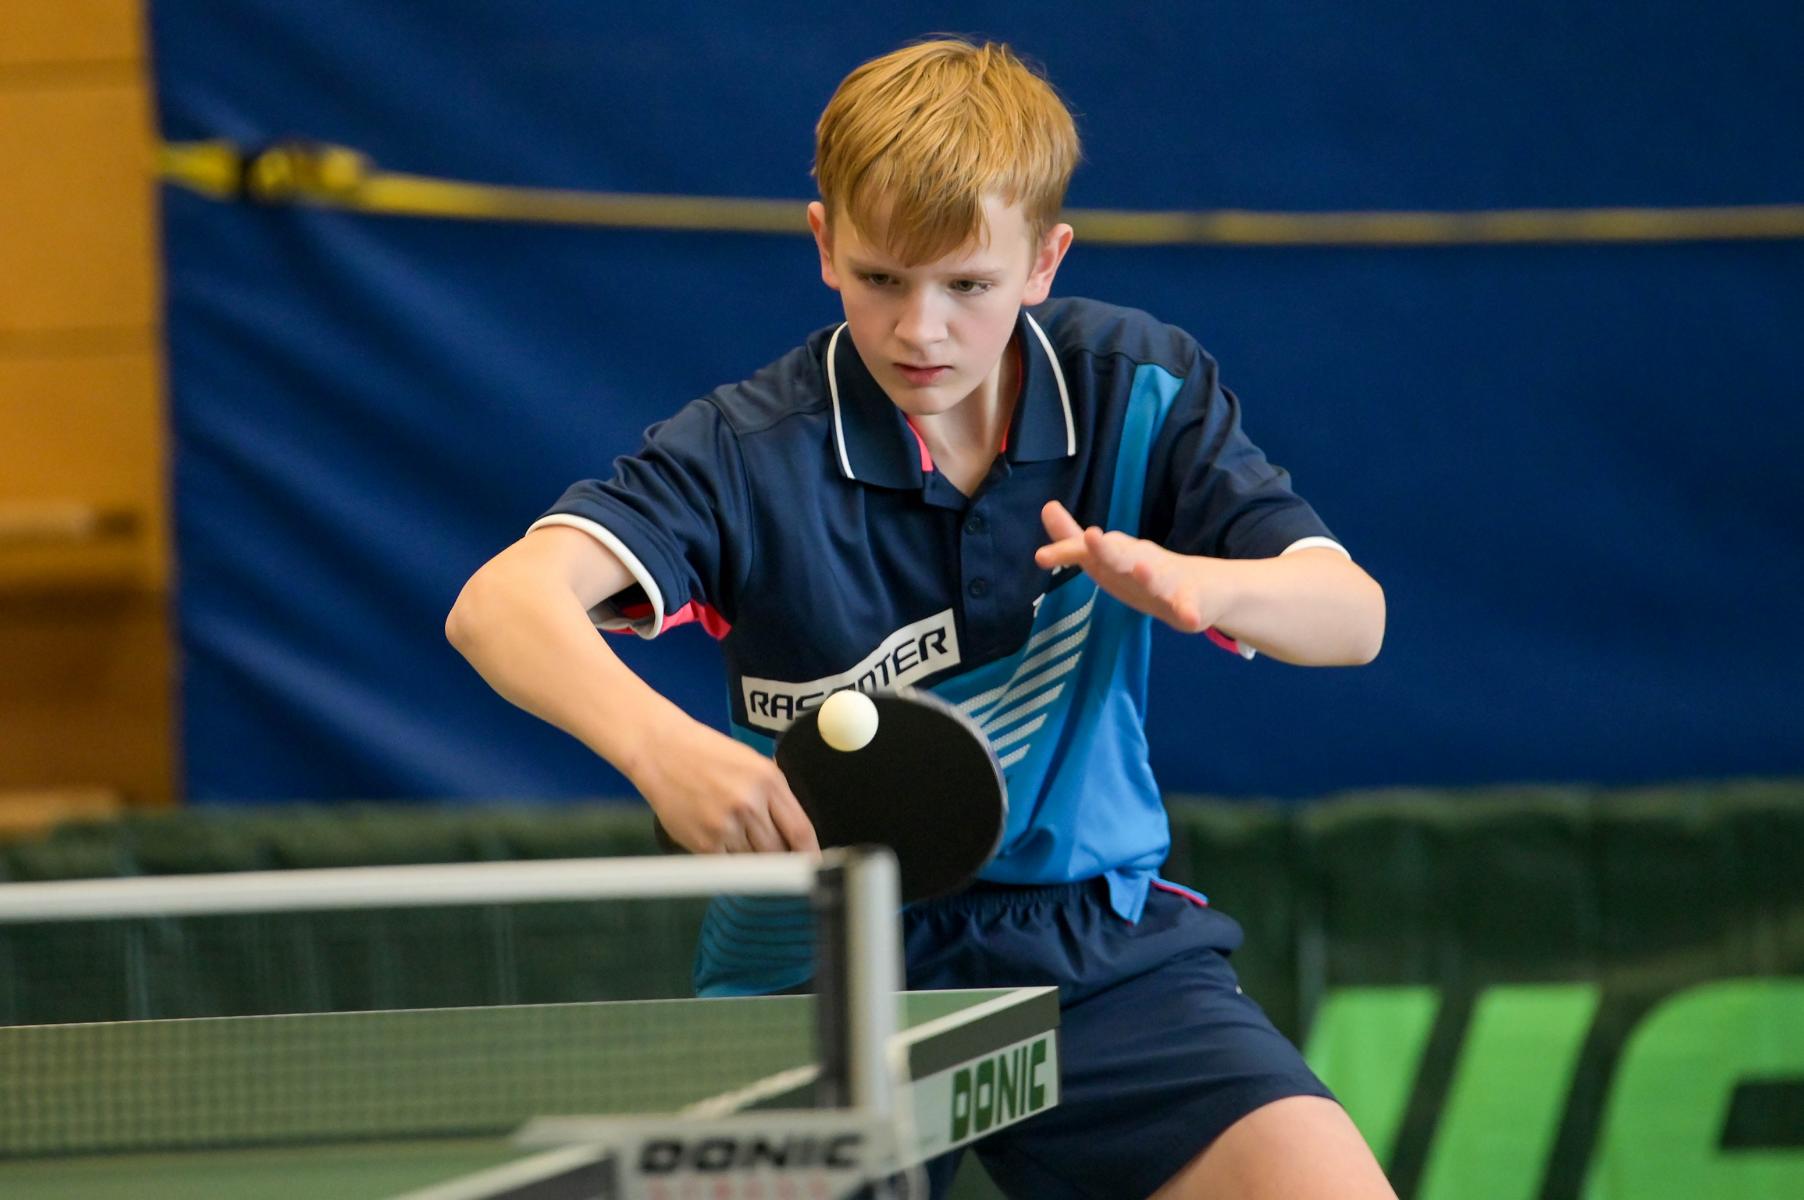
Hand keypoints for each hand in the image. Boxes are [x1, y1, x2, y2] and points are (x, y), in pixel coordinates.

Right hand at [627, 718, 819, 853]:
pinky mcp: (703, 842)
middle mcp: (749, 803)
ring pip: (754, 860)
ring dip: (751, 856)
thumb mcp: (753, 763)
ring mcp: (726, 825)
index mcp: (769, 781)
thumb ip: (777, 796)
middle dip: (779, 855)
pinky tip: (719, 838)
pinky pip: (728, 865)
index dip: (811, 853)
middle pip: (778, 851)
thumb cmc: (708, 754)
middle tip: (772, 851)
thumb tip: (799, 835)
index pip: (801, 831)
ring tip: (734, 832)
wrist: (662, 751)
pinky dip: (728, 859)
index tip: (814, 863)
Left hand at [1033, 500, 1225, 633]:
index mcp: (1119, 557)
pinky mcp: (1191, 602)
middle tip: (1093, 536)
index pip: (1089, 552)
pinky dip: (1189, 610)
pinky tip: (1190, 617)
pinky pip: (1189, 607)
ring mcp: (1168, 581)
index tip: (1041, 557)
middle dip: (1107, 548)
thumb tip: (1046, 506)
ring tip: (1141, 568)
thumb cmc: (1147, 572)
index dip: (1067, 551)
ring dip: (1148, 574)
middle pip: (1122, 555)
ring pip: (1157, 578)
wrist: (1207, 589)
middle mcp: (1142, 563)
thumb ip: (1074, 539)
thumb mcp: (1109, 558)